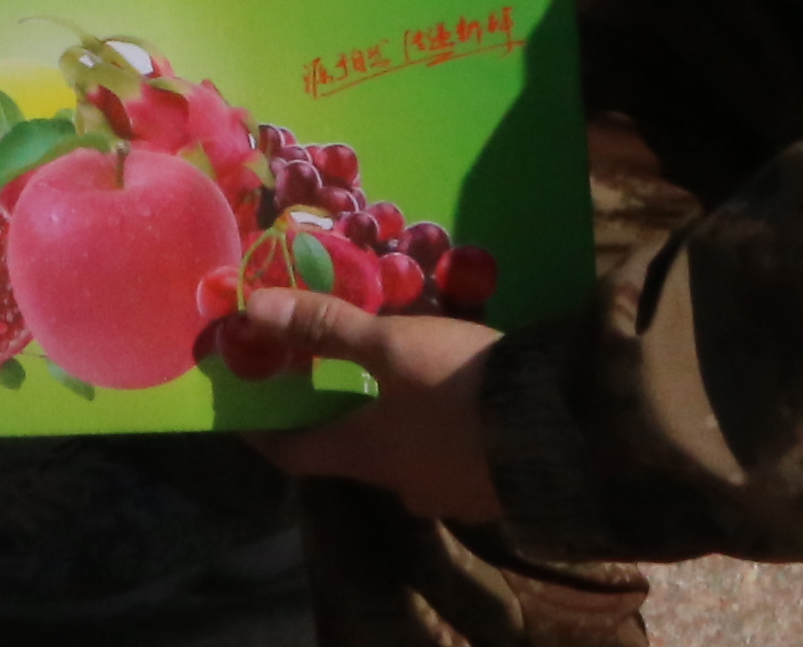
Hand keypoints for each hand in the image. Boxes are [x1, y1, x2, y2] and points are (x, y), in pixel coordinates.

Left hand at [235, 290, 505, 517]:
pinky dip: (429, 431)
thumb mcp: (393, 346)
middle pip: (346, 453)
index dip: (263, 431)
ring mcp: (445, 493)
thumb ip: (327, 328)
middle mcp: (396, 485)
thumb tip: (253, 310)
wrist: (557, 430)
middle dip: (332, 416)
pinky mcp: (485, 487)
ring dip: (386, 423)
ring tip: (392, 379)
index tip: (245, 407)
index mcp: (363, 454)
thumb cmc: (460, 386)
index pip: (291, 455)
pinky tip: (448, 400)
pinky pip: (442, 459)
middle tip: (324, 374)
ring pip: (398, 457)